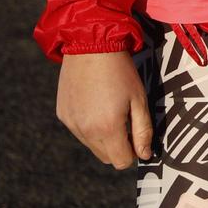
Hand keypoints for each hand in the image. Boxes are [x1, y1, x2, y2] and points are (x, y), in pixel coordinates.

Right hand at [56, 51, 152, 169]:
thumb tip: (145, 155)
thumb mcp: (139, 99)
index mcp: (107, 128)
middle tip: (126, 122)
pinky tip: (95, 103)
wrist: (90, 45)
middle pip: (106, 157)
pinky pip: (78, 131)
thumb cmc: (121, 71)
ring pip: (91, 146)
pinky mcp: (62, 114)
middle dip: (118, 147)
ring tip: (110, 109)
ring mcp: (71, 124)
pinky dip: (88, 125)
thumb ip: (143, 131)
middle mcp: (85, 131)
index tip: (136, 136)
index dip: (133, 153)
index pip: (121, 162)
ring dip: (103, 137)